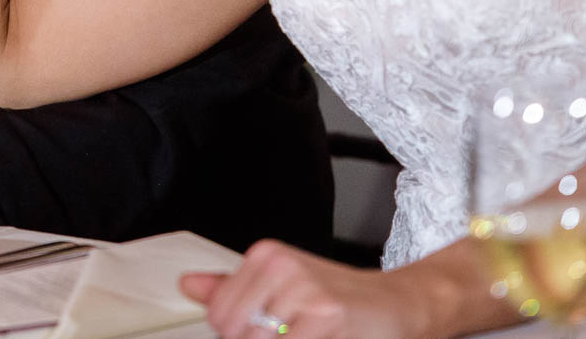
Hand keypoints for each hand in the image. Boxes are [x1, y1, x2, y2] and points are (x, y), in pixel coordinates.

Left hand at [182, 241, 420, 338]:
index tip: (268, 331)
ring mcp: (303, 289)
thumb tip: (188, 285)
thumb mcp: (281, 287)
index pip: (219, 315)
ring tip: (306, 334)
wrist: (397, 303)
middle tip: (291, 334)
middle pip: (234, 332)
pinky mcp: (326, 313)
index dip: (237, 335)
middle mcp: (280, 266)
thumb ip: (233, 289)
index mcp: (264, 256)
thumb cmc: (338, 300)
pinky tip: (321, 338)